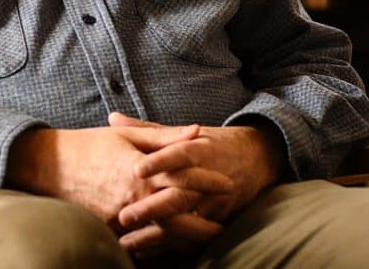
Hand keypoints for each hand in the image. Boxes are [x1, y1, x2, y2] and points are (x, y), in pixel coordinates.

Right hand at [5, 122, 229, 227]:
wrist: (49, 166)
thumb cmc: (89, 146)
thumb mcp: (126, 137)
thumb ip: (164, 136)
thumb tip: (197, 130)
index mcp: (140, 171)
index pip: (184, 178)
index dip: (209, 181)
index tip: (228, 183)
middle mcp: (133, 197)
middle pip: (180, 214)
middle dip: (205, 219)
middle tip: (225, 222)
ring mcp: (121, 218)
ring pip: (163, 233)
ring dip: (186, 235)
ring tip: (205, 236)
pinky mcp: (109, 230)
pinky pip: (140, 242)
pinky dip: (158, 243)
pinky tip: (171, 243)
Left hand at [110, 113, 285, 255]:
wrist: (256, 158)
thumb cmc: (211, 143)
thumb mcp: (183, 133)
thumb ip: (147, 128)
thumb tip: (112, 117)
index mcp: (199, 148)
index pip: (180, 154)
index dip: (160, 162)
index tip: (136, 170)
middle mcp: (208, 177)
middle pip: (180, 195)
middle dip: (151, 208)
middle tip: (123, 216)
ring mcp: (214, 202)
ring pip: (184, 222)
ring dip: (154, 234)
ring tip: (125, 241)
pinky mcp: (218, 220)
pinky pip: (190, 238)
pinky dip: (166, 247)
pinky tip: (142, 251)